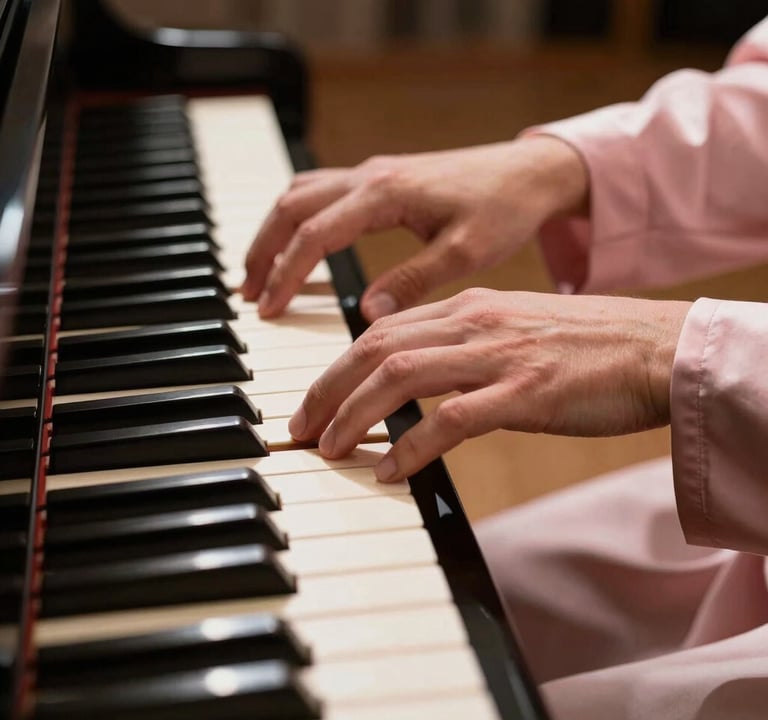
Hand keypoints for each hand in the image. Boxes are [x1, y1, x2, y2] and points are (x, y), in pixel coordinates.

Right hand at [243, 136, 587, 320]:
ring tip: (259, 274)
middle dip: (263, 251)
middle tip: (249, 295)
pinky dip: (296, 218)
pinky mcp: (380, 178)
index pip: (315, 234)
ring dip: (273, 232)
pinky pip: (320, 190)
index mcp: (385, 194)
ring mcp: (372, 173)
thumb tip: (366, 315)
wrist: (528, 173)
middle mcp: (370, 176)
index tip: (269, 309)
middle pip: (291, 207)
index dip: (287, 273)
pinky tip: (295, 243)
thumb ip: (412, 281)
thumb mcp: (464, 253)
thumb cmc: (503, 209)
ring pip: (299, 194)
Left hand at [288, 289, 690, 481]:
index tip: (312, 401)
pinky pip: (451, 419)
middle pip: (375, 350)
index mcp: (468, 307)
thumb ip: (461, 348)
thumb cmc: (586, 346)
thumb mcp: (512, 331)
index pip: (380, 331)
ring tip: (328, 450)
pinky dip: (412, 446)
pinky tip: (391, 471)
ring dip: (354, 416)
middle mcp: (474, 323)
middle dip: (325, 391)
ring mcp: (498, 355)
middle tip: (298, 429)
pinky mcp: (526, 393)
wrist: (656, 348)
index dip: (336, 368)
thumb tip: (415, 384)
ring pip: (400, 378)